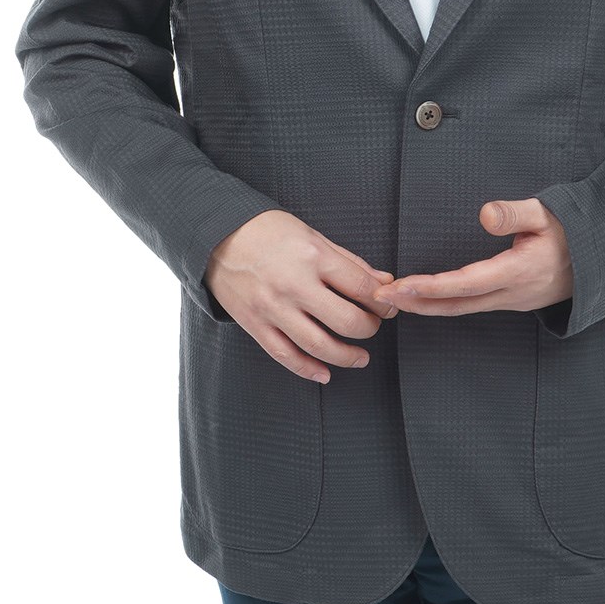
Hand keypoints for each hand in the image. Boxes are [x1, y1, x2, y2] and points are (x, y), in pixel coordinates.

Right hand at [205, 210, 398, 383]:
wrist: (218, 235)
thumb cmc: (268, 231)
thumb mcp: (313, 235)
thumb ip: (349, 262)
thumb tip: (382, 282)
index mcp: (313, 257)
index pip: (361, 288)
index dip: (382, 302)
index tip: (387, 306)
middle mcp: (294, 285)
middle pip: (346, 321)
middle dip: (370, 328)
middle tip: (374, 326)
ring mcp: (273, 308)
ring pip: (318, 345)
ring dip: (347, 356)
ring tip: (361, 357)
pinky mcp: (255, 324)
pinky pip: (285, 355)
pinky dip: (308, 369)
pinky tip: (324, 373)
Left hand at [374, 198, 572, 316]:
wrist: (602, 260)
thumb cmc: (573, 231)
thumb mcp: (548, 213)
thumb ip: (515, 213)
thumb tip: (484, 214)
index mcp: (519, 271)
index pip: (467, 283)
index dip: (432, 287)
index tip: (401, 285)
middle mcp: (512, 294)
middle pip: (457, 304)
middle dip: (417, 303)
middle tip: (382, 297)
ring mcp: (512, 302)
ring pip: (462, 309)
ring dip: (427, 307)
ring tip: (394, 299)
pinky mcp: (510, 302)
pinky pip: (471, 307)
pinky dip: (444, 304)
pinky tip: (425, 299)